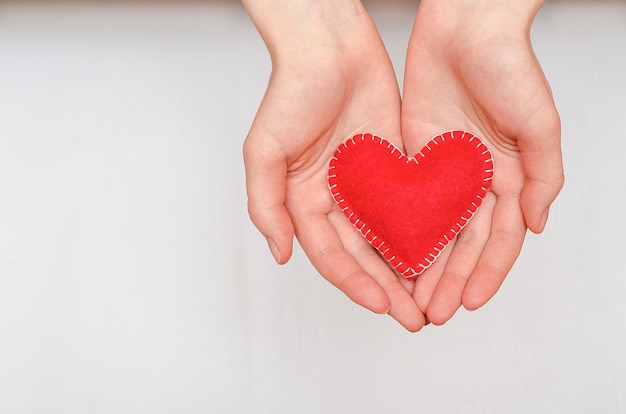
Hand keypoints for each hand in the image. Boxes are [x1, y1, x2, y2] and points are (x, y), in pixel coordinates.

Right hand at [242, 0, 425, 330]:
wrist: (329, 46)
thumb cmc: (290, 93)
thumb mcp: (264, 151)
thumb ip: (266, 206)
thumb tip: (281, 256)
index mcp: (304, 202)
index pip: (331, 256)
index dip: (354, 284)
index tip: (382, 306)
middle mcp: (336, 199)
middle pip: (365, 256)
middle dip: (389, 289)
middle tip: (416, 319)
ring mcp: (367, 184)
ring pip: (392, 237)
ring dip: (412, 270)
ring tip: (435, 299)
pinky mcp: (395, 166)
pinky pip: (413, 204)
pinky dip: (428, 230)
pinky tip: (447, 252)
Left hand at [401, 0, 563, 324]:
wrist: (466, 25)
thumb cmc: (510, 66)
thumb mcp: (539, 123)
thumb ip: (542, 176)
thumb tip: (539, 226)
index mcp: (509, 177)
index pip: (497, 240)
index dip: (485, 274)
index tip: (467, 304)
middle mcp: (475, 180)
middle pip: (461, 244)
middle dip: (448, 280)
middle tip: (431, 314)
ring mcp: (442, 171)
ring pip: (430, 230)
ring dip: (421, 266)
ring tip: (408, 298)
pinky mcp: (411, 156)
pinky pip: (403, 200)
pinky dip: (397, 229)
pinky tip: (386, 256)